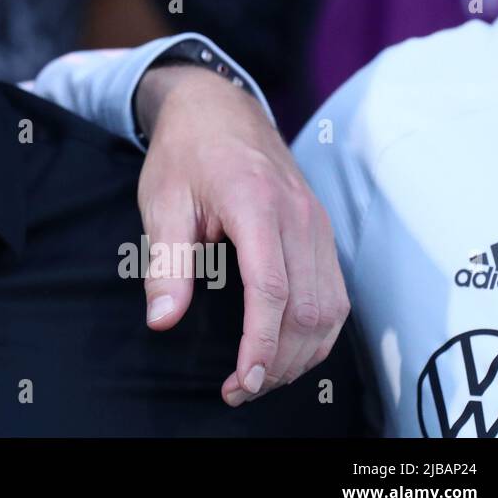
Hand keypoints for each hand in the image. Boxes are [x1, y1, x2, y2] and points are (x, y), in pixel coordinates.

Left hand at [134, 64, 347, 406]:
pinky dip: (317, 331)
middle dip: (279, 361)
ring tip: (262, 378)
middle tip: (240, 390)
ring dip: (302, 353)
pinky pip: (335, 293)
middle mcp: (298, 214)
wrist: (217, 107)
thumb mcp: (161, 202)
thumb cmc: (184, 153)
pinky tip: (287, 349)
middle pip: (307, 309)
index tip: (241, 381)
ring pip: (331, 308)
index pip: (271, 290)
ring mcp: (317, 221)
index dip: (260, 345)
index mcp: (256, 203)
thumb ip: (166, 264)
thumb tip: (162, 320)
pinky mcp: (322, 230)